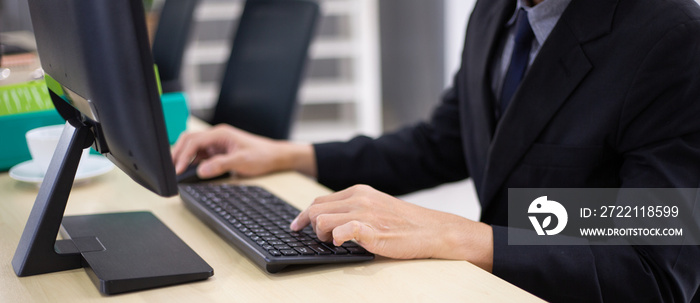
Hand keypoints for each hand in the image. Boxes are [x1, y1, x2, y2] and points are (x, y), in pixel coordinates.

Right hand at [171, 124, 315, 177]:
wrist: (274, 156)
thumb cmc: (261, 155)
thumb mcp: (242, 161)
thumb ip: (220, 165)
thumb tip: (200, 170)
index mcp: (220, 133)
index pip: (194, 141)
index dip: (182, 155)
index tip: (176, 169)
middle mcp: (215, 136)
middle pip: (188, 141)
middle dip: (177, 154)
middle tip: (170, 170)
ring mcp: (215, 143)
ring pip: (192, 148)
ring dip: (183, 158)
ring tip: (174, 171)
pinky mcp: (217, 151)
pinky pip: (199, 155)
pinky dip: (191, 162)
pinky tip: (187, 171)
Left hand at [290, 184, 493, 270]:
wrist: (431, 230)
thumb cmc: (404, 223)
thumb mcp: (376, 207)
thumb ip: (354, 210)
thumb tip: (329, 223)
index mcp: (358, 192)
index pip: (320, 200)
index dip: (304, 214)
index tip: (296, 226)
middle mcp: (359, 199)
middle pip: (315, 208)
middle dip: (306, 225)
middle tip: (307, 238)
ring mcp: (364, 213)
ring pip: (322, 220)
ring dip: (319, 234)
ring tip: (329, 242)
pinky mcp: (371, 229)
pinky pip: (342, 231)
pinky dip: (335, 238)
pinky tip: (339, 243)